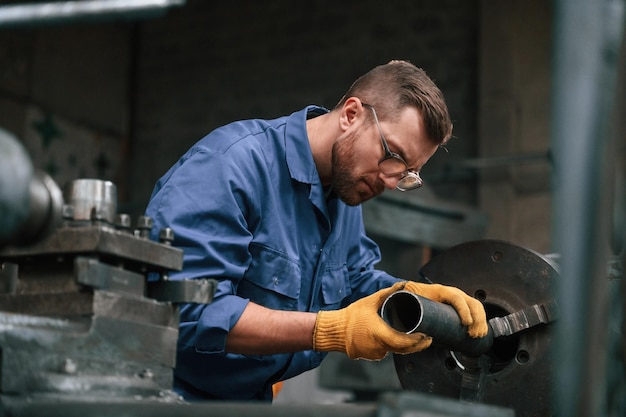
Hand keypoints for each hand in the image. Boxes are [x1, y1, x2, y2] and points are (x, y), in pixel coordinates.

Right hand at [313, 282, 431, 359]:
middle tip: (426, 337)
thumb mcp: (370, 302)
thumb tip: (402, 285)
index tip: (427, 336)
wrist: (335, 330)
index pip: (404, 342)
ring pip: (394, 351)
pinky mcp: (371, 355)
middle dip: (416, 344)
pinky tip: (393, 338)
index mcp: (380, 334)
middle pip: (403, 349)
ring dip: (403, 345)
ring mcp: (375, 353)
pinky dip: (391, 346)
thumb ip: (388, 293)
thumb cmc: (351, 316)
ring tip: (412, 335)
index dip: (418, 342)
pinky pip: (385, 351)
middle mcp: (379, 347)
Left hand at [401, 280, 488, 337]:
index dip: (463, 309)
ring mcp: (459, 299)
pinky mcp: (462, 307)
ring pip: (476, 307)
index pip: (455, 297)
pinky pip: (476, 311)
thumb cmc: (414, 297)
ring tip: (477, 335)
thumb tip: (402, 306)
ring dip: (480, 322)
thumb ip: (404, 300)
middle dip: (476, 319)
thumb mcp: (410, 297)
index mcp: (440, 290)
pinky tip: (481, 333)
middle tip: (472, 334)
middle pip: (471, 302)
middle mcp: (452, 293)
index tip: (465, 323)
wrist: (416, 294)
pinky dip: (481, 322)